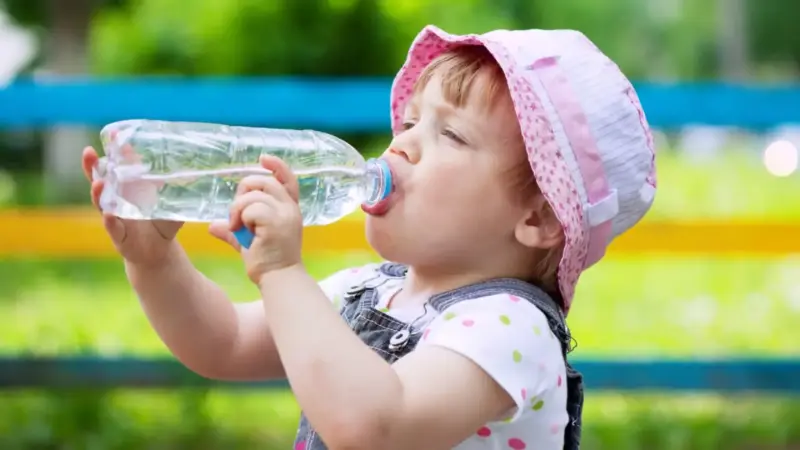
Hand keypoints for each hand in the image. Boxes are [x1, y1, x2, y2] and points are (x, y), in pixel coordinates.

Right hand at [82, 146, 182, 265]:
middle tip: (89, 152)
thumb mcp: (169, 202)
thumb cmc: (162, 223)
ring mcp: (115, 216)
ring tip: (98, 182)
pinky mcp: (118, 235)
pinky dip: (110, 220)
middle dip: (92, 166)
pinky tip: (108, 214)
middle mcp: (116, 199)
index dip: (115, 151)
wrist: (157, 251)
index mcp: (128, 188)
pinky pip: (112, 227)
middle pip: (99, 179)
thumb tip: (197, 171)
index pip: (118, 165)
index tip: (113, 134)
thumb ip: (177, 187)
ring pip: (101, 202)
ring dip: (97, 192)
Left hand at [214, 155, 302, 283]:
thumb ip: (235, 229)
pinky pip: (251, 208)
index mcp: (289, 208)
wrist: (278, 279)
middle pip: (264, 181)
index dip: (277, 165)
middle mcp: (290, 208)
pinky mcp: (276, 223)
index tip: (263, 158)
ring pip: (253, 194)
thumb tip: (213, 226)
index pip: (288, 179)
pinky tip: (240, 230)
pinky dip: (241, 217)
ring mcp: (285, 214)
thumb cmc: (267, 261)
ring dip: (238, 208)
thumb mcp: (248, 240)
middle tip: (237, 212)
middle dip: (244, 190)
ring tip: (237, 226)